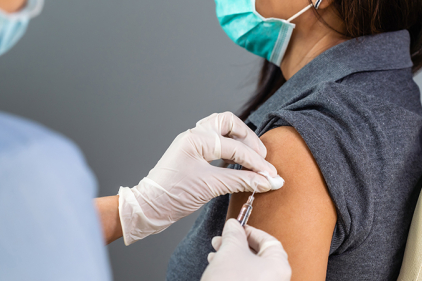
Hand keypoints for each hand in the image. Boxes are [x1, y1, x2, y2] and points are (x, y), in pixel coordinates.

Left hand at [118, 112, 283, 244]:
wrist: (149, 207)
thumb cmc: (172, 195)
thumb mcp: (210, 187)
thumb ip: (241, 181)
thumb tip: (267, 181)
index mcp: (196, 139)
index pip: (235, 147)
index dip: (256, 163)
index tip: (271, 176)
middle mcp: (194, 135)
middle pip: (229, 123)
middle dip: (248, 139)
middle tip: (261, 158)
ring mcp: (192, 143)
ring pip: (222, 129)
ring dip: (239, 141)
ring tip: (252, 158)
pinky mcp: (193, 153)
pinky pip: (216, 142)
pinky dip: (230, 149)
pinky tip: (238, 162)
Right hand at [201, 219, 291, 280]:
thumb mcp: (230, 251)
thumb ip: (233, 234)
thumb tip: (233, 225)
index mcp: (279, 267)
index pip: (269, 241)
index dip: (250, 231)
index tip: (236, 227)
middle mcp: (276, 280)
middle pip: (259, 255)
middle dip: (237, 245)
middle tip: (221, 239)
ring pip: (250, 269)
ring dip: (231, 257)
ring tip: (214, 253)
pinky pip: (246, 279)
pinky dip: (233, 271)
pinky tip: (217, 267)